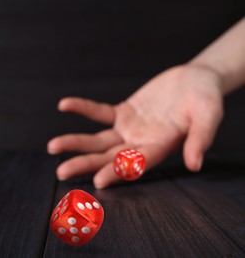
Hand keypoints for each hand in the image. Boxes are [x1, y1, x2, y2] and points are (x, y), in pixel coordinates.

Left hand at [47, 64, 223, 188]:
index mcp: (160, 148)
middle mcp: (140, 144)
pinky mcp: (123, 114)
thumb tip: (195, 164)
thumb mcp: (208, 114)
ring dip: (76, 142)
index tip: (99, 180)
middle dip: (85, 164)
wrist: (196, 79)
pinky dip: (83, 108)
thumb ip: (201, 137)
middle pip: (109, 158)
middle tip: (62, 173)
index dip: (118, 172)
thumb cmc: (206, 98)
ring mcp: (129, 130)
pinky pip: (99, 112)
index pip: (136, 164)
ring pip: (98, 140)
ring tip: (52, 147)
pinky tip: (64, 105)